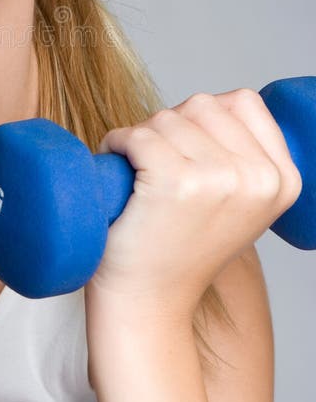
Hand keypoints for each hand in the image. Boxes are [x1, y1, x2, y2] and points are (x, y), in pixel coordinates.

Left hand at [88, 89, 301, 318]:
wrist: (148, 299)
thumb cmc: (182, 245)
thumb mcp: (238, 201)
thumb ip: (244, 154)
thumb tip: (219, 104)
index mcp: (284, 180)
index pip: (244, 102)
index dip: (204, 118)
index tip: (188, 153)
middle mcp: (259, 179)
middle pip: (202, 105)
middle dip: (170, 126)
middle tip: (156, 166)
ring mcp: (220, 179)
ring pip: (166, 117)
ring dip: (141, 136)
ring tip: (139, 174)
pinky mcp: (175, 181)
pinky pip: (137, 134)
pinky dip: (118, 144)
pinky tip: (119, 168)